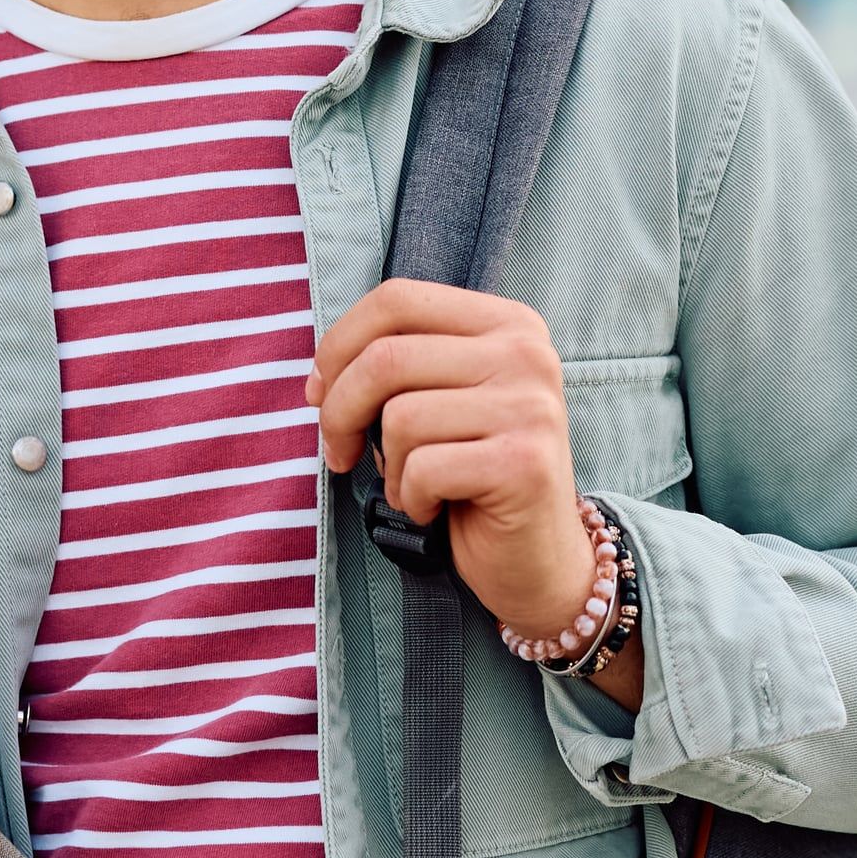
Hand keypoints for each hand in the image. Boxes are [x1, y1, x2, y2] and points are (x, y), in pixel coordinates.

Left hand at [310, 281, 600, 651]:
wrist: (539, 558)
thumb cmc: (472, 475)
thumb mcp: (441, 399)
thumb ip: (400, 365)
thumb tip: (321, 375)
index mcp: (507, 322)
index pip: (397, 299)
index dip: (338, 345)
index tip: (318, 394)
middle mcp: (526, 353)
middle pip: (387, 357)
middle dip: (340, 412)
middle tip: (341, 453)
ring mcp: (531, 407)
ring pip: (400, 417)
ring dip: (387, 466)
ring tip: (413, 485)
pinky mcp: (524, 463)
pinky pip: (423, 469)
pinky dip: (410, 497)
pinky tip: (435, 508)